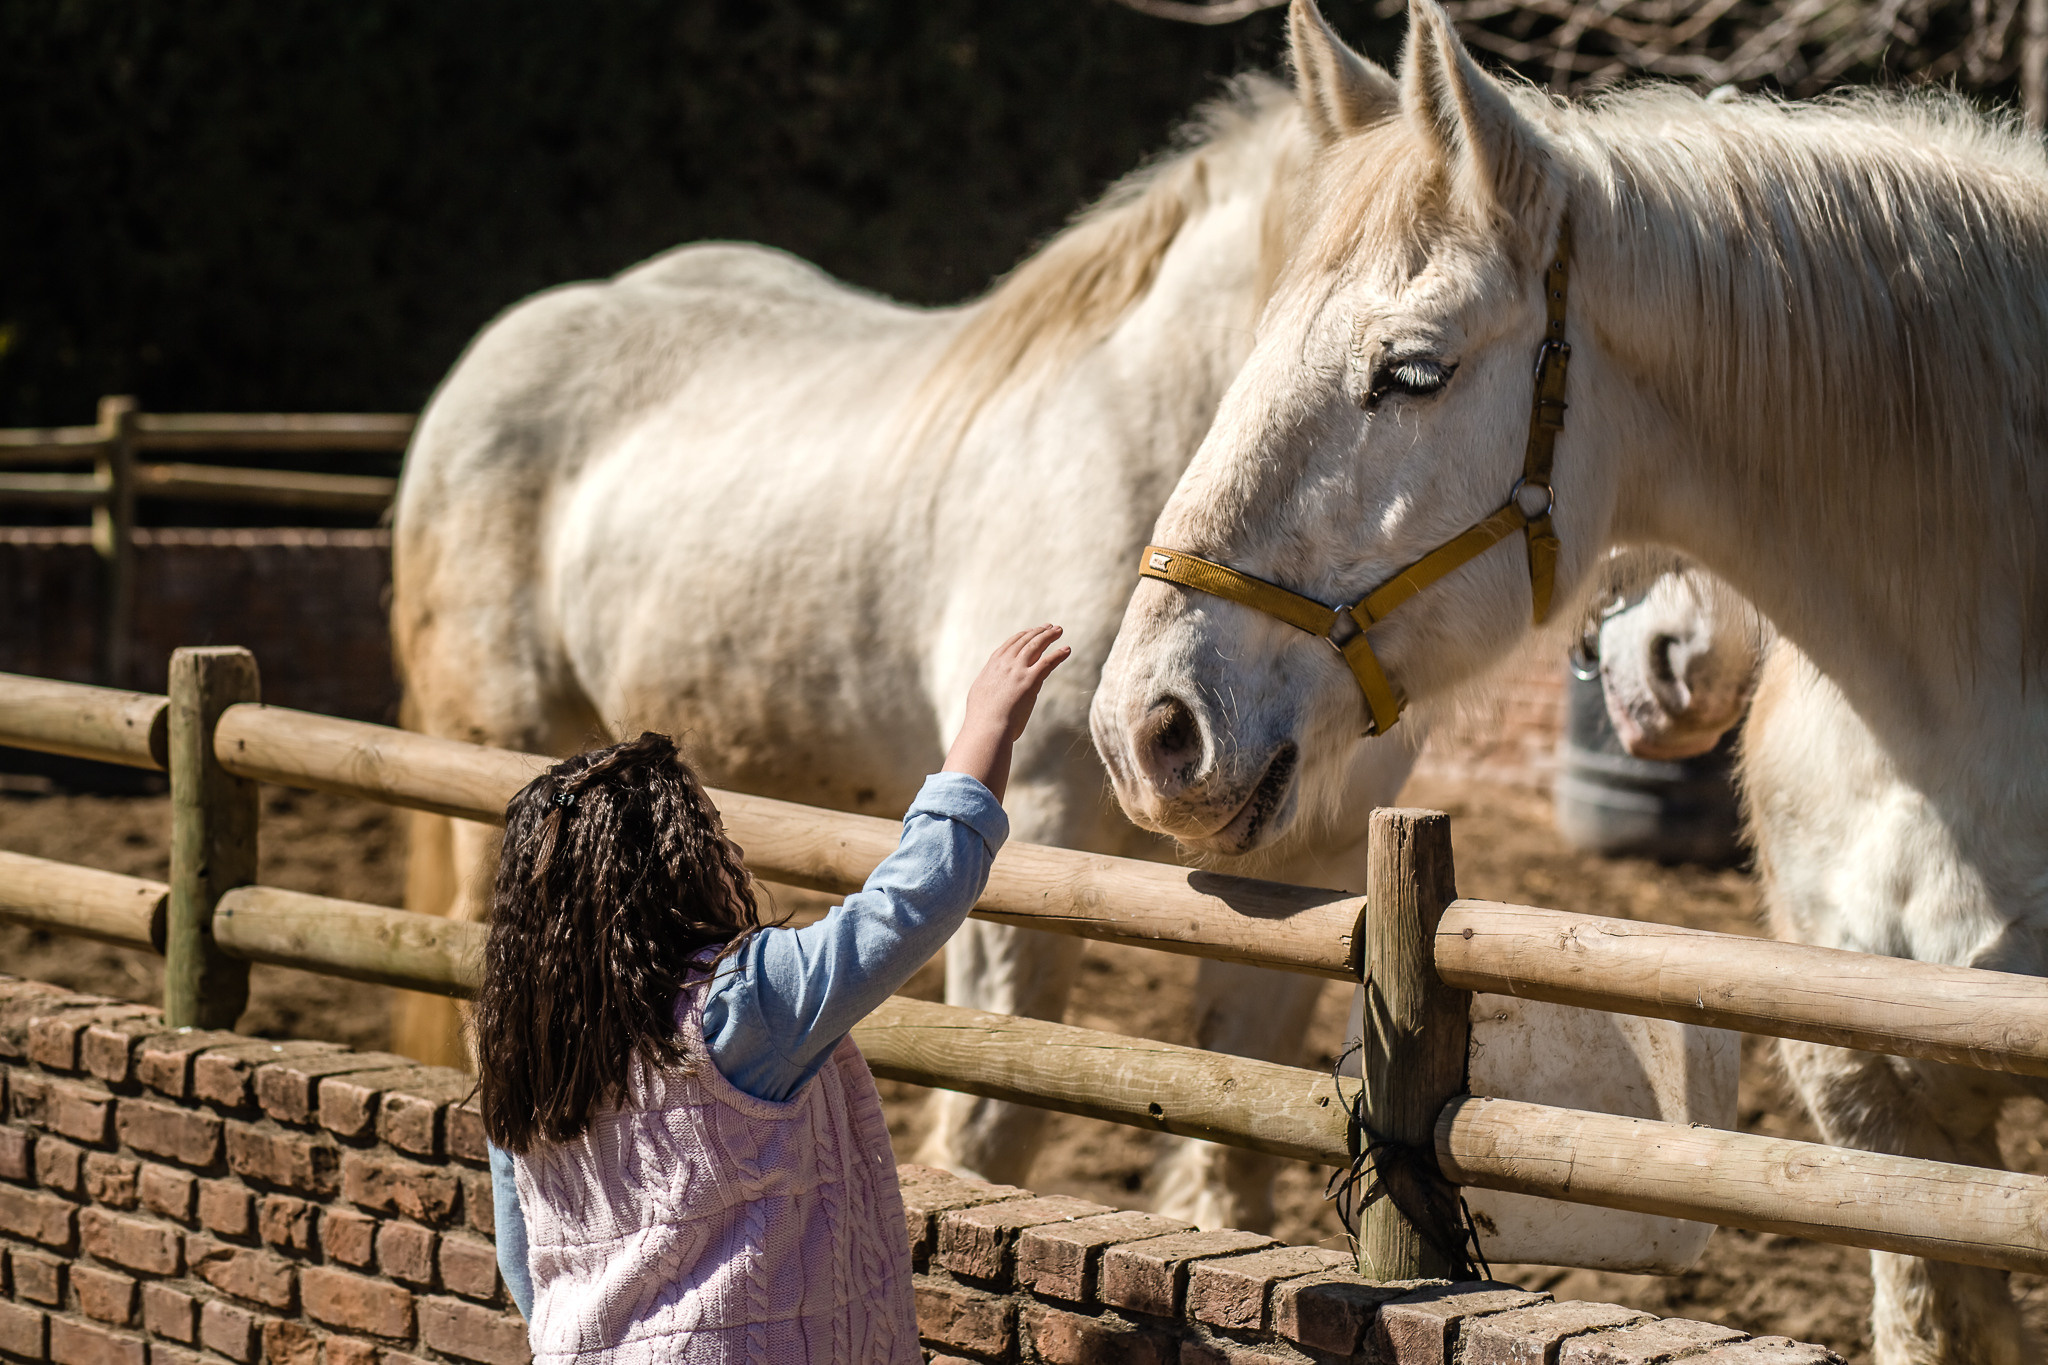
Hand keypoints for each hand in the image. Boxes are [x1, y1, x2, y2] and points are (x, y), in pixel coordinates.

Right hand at [943, 624, 1070, 800]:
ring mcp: (1017, 670)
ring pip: (1036, 646)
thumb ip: (988, 691)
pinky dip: (1059, 654)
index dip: (1020, 637)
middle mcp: (1004, 664)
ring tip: (1058, 630)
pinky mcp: (1030, 680)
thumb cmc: (982, 721)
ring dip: (1049, 636)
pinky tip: (1067, 649)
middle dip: (1037, 632)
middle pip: (1023, 641)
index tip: (1029, 632)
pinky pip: (1048, 661)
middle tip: (1049, 627)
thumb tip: (991, 696)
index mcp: (991, 667)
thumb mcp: (980, 699)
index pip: (1008, 645)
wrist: (987, 728)